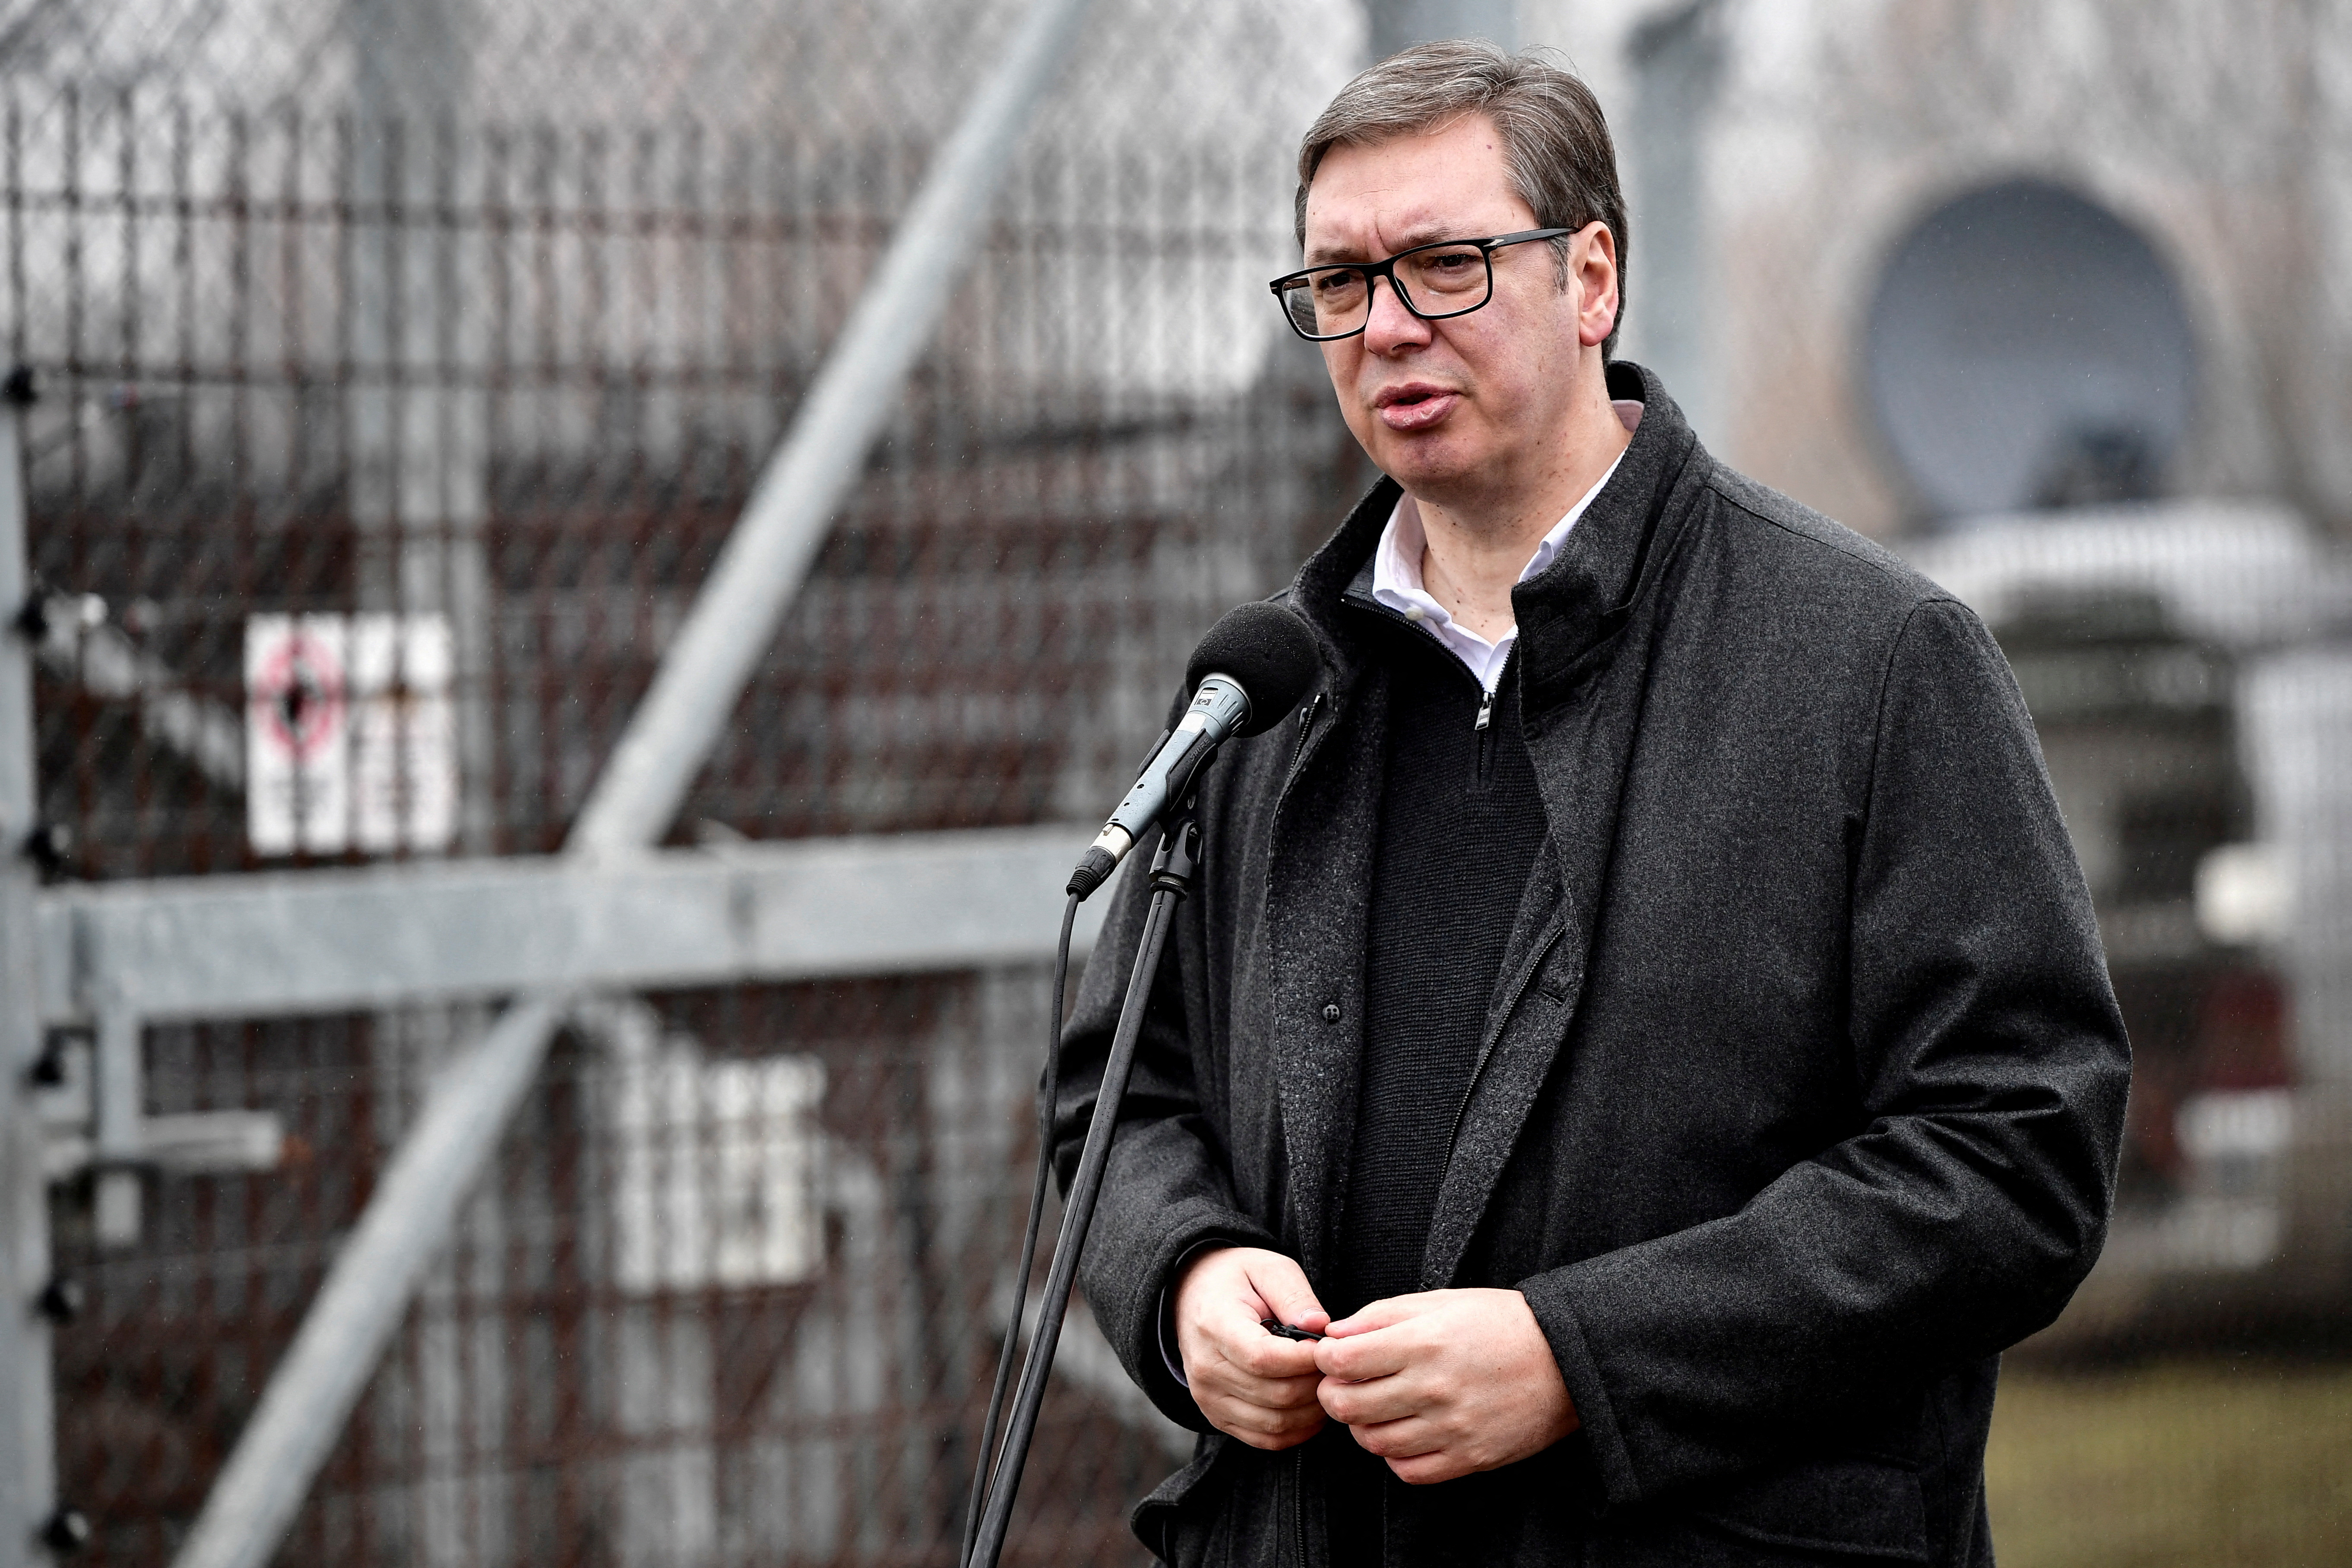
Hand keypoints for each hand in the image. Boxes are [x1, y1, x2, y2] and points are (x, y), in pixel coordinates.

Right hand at [1172, 1246, 1329, 1449]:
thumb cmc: (1237, 1280)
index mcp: (1215, 1324)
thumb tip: (1320, 1326)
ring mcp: (1208, 1397)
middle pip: (1276, 1395)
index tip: (1329, 1347)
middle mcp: (1205, 1368)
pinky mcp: (1216, 1416)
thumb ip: (1294, 1294)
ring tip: (1326, 1383)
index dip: (1305, 1360)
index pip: (1264, 1358)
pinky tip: (1311, 1407)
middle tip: (1335, 1365)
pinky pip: (1265, 1439)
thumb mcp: (1267, 1268)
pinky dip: (1297, 1430)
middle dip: (1316, 1383)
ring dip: (1312, 1410)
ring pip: (1275, 1423)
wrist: (1192, 1297)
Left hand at [1314, 1288, 1576, 1483]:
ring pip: (1374, 1442)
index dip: (1324, 1358)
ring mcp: (1452, 1427)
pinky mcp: (1470, 1457)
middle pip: (1348, 1405)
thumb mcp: (1440, 1301)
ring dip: (1363, 1426)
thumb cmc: (1499, 1322)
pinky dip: (1396, 1456)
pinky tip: (1404, 1433)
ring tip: (1375, 1407)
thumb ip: (1381, 1315)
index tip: (1330, 1355)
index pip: (1342, 1360)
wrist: (1565, 1359)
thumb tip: (1333, 1334)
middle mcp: (1433, 1387)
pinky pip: (1409, 1470)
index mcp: (1423, 1342)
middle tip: (1342, 1384)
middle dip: (1333, 1393)